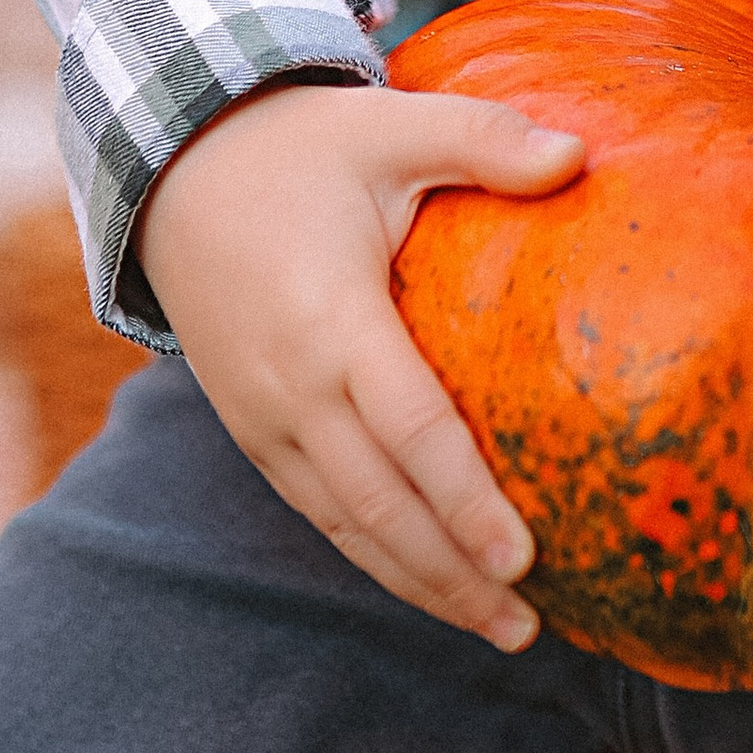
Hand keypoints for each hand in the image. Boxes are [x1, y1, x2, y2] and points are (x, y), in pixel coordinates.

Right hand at [134, 79, 583, 646]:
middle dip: (453, 574)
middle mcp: (290, 388)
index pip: (410, 431)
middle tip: (528, 626)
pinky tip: (429, 580)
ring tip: (498, 626)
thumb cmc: (302, 148)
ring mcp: (263, 420)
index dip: (465, 501)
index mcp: (331, 321)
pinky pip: (318, 509)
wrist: (174, 169)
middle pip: (379, 506)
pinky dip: (374, 554)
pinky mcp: (253, 430)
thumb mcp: (391, 125)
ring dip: (419, 582)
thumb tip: (578, 155)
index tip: (524, 557)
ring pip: (345, 525)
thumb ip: (484, 138)